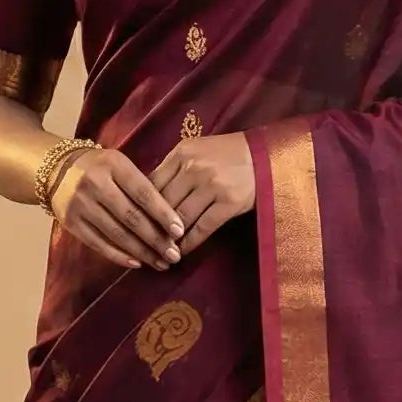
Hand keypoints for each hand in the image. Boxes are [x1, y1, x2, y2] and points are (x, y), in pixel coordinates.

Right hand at [49, 145, 185, 270]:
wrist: (55, 169)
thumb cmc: (100, 168)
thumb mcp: (120, 165)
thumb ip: (142, 186)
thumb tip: (171, 220)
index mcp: (113, 165)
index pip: (143, 193)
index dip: (163, 214)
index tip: (180, 232)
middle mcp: (95, 183)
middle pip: (131, 217)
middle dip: (156, 239)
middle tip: (175, 255)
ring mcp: (80, 204)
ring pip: (117, 234)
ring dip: (142, 252)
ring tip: (161, 263)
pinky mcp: (71, 222)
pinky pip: (99, 243)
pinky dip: (119, 256)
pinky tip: (137, 263)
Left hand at [149, 132, 255, 256]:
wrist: (265, 155)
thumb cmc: (228, 154)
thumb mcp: (196, 150)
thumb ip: (173, 168)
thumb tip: (148, 196)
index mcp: (182, 153)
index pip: (152, 184)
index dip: (142, 208)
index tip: (136, 225)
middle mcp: (194, 168)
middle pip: (163, 203)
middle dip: (152, 227)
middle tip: (144, 244)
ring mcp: (212, 185)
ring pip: (180, 218)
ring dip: (169, 239)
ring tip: (162, 251)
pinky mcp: (229, 203)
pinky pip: (202, 228)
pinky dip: (190, 243)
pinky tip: (183, 252)